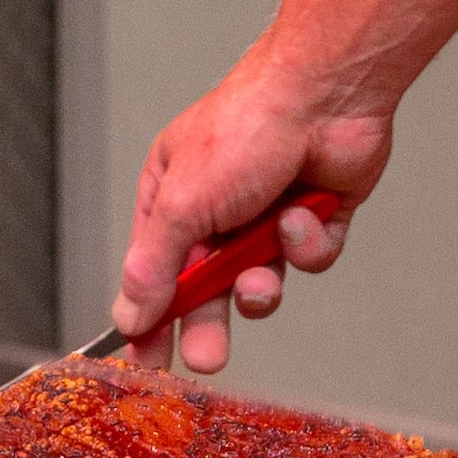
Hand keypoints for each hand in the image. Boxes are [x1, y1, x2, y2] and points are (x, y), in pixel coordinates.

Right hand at [110, 57, 391, 373]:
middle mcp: (220, 204)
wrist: (328, 96)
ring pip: (260, 280)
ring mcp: (270, 212)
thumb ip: (155, 266)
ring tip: (261, 277)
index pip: (152, 269)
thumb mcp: (182, 203)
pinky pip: (308, 258)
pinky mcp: (318, 216)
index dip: (150, 316)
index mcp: (173, 192)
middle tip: (207, 357)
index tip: (147, 360)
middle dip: (208, 323)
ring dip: (260, 285)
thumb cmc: (248, 126)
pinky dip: (306, 244)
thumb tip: (130, 313)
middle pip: (207, 287)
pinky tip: (303, 215)